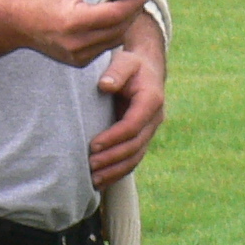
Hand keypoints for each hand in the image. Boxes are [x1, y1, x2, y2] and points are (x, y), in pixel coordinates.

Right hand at [7, 0, 151, 67]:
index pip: (114, 14)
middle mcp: (77, 43)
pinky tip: (111, 20)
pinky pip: (104, 48)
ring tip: (127, 6)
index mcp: (73, 21)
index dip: (133, 3)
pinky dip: (112, 34)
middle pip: (119, 29)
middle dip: (132, 12)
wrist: (18, 23)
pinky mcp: (78, 62)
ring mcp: (78, 56)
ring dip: (124, 24)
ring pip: (115, 40)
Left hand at [88, 20, 166, 186]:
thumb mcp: (125, 62)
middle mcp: (154, 119)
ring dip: (115, 171)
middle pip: (134, 146)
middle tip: (89, 166)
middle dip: (112, 158)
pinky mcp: (142, 138)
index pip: (132, 125)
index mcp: (151, 101)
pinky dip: (118, 172)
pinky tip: (102, 182)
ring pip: (135, 157)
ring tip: (93, 181)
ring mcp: (150, 131)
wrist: (147, 69)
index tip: (93, 146)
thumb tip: (104, 86)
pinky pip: (132, 159)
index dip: (113, 138)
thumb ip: (115, 72)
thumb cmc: (132, 64)